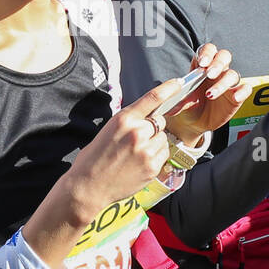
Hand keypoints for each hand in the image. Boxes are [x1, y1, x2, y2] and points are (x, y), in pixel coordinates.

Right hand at [63, 78, 177, 215]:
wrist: (88, 186)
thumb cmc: (94, 158)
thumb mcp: (108, 130)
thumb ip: (129, 123)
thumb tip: (147, 120)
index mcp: (123, 119)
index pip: (152, 98)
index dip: (169, 88)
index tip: (179, 82)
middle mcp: (137, 132)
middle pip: (160, 121)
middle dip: (153, 127)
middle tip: (138, 139)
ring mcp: (146, 151)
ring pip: (164, 138)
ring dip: (155, 143)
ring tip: (137, 153)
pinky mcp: (152, 167)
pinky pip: (164, 154)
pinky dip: (157, 156)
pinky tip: (140, 162)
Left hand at [162, 43, 248, 145]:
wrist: (195, 122)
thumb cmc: (189, 106)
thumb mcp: (182, 102)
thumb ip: (179, 101)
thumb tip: (170, 107)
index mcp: (202, 66)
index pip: (209, 50)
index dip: (207, 53)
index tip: (202, 63)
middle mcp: (217, 71)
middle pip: (224, 56)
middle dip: (218, 63)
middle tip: (209, 74)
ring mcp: (228, 83)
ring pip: (232, 74)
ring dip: (223, 82)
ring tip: (210, 94)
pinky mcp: (237, 95)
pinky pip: (245, 89)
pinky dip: (242, 91)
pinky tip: (235, 97)